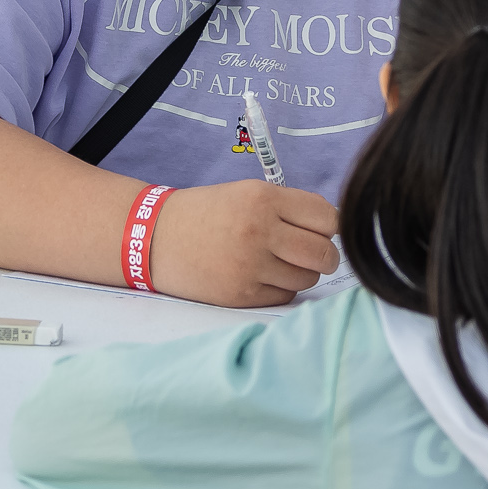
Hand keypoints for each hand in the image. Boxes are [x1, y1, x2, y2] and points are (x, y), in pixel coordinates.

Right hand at [147, 181, 340, 306]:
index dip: (330, 227)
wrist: (155, 238)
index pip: (327, 218)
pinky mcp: (242, 294)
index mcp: (263, 199)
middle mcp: (260, 231)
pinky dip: (281, 288)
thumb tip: (332, 228)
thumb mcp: (246, 193)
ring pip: (308, 278)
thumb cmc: (206, 213)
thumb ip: (288, 207)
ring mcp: (250, 266)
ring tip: (281, 263)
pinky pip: (285, 295)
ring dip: (302, 273)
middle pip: (323, 253)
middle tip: (316, 254)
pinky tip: (263, 276)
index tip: (324, 231)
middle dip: (326, 255)